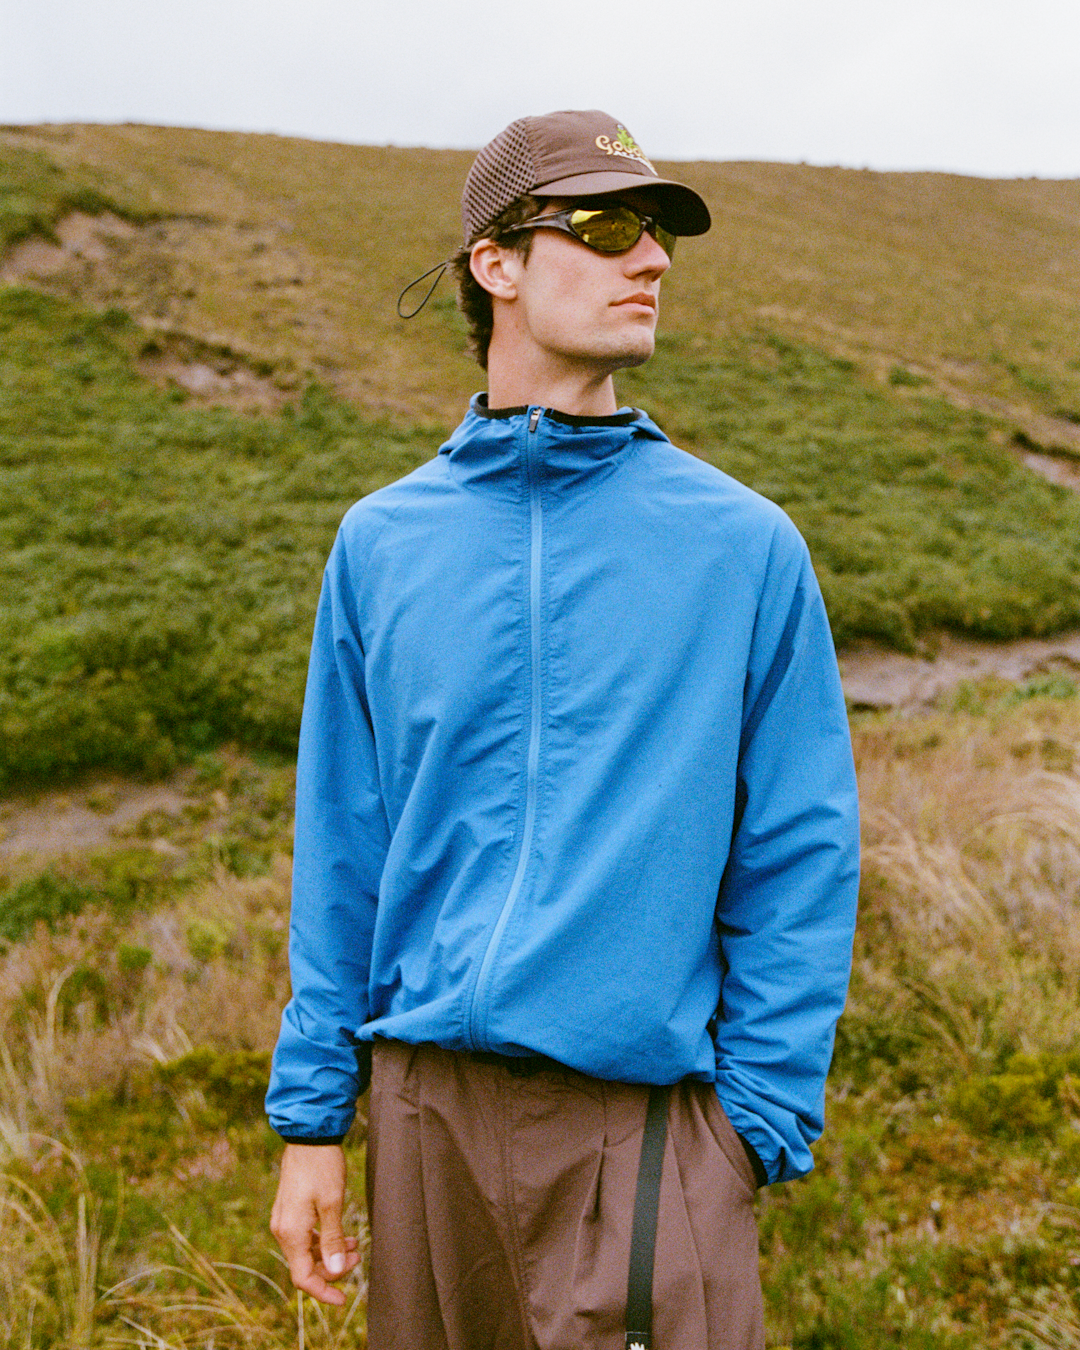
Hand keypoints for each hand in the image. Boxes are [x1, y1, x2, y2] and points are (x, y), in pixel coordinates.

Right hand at [270, 1143, 360, 1305]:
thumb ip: (333, 1238)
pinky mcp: (290, 1211)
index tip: (344, 1299)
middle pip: (306, 1266)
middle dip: (333, 1267)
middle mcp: (283, 1230)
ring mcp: (285, 1220)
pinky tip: (343, 1234)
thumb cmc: (321, 1166)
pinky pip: (306, 1237)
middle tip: (359, 1256)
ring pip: (307, 1252)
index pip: (303, 1278)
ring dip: (330, 1253)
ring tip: (357, 1244)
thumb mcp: (332, 1203)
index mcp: (290, 1233)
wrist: (309, 1137)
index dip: (324, 1291)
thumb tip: (335, 1267)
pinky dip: (324, 1240)